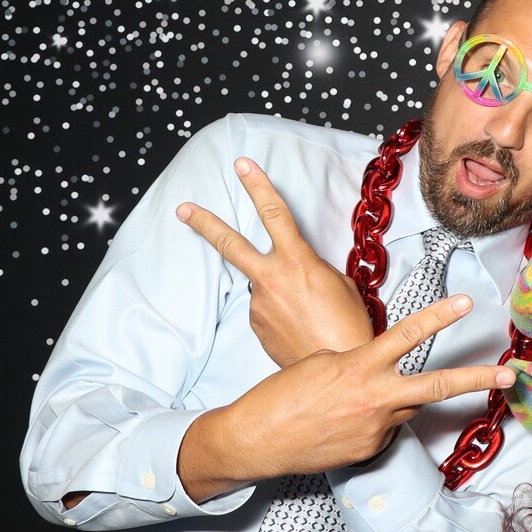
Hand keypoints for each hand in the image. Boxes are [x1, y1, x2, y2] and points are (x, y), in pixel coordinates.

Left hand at [177, 157, 373, 365]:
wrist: (338, 365)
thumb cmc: (348, 324)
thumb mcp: (340, 282)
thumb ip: (313, 267)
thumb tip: (297, 268)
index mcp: (297, 261)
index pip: (274, 213)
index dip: (257, 186)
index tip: (242, 165)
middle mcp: (271, 278)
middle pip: (230, 244)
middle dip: (204, 223)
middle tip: (184, 208)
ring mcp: (260, 303)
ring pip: (261, 282)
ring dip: (278, 289)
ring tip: (306, 311)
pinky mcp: (256, 324)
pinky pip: (266, 307)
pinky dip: (280, 310)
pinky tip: (299, 323)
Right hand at [182, 295, 514, 499]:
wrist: (254, 440)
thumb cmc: (282, 394)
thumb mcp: (322, 363)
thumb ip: (360, 361)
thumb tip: (380, 366)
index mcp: (360, 367)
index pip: (407, 335)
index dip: (439, 317)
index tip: (467, 302)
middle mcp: (375, 399)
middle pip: (437, 386)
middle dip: (477, 380)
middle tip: (510, 375)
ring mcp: (375, 429)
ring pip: (408, 407)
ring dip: (400, 399)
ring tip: (356, 400)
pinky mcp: (370, 451)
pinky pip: (385, 430)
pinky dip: (374, 422)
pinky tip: (343, 424)